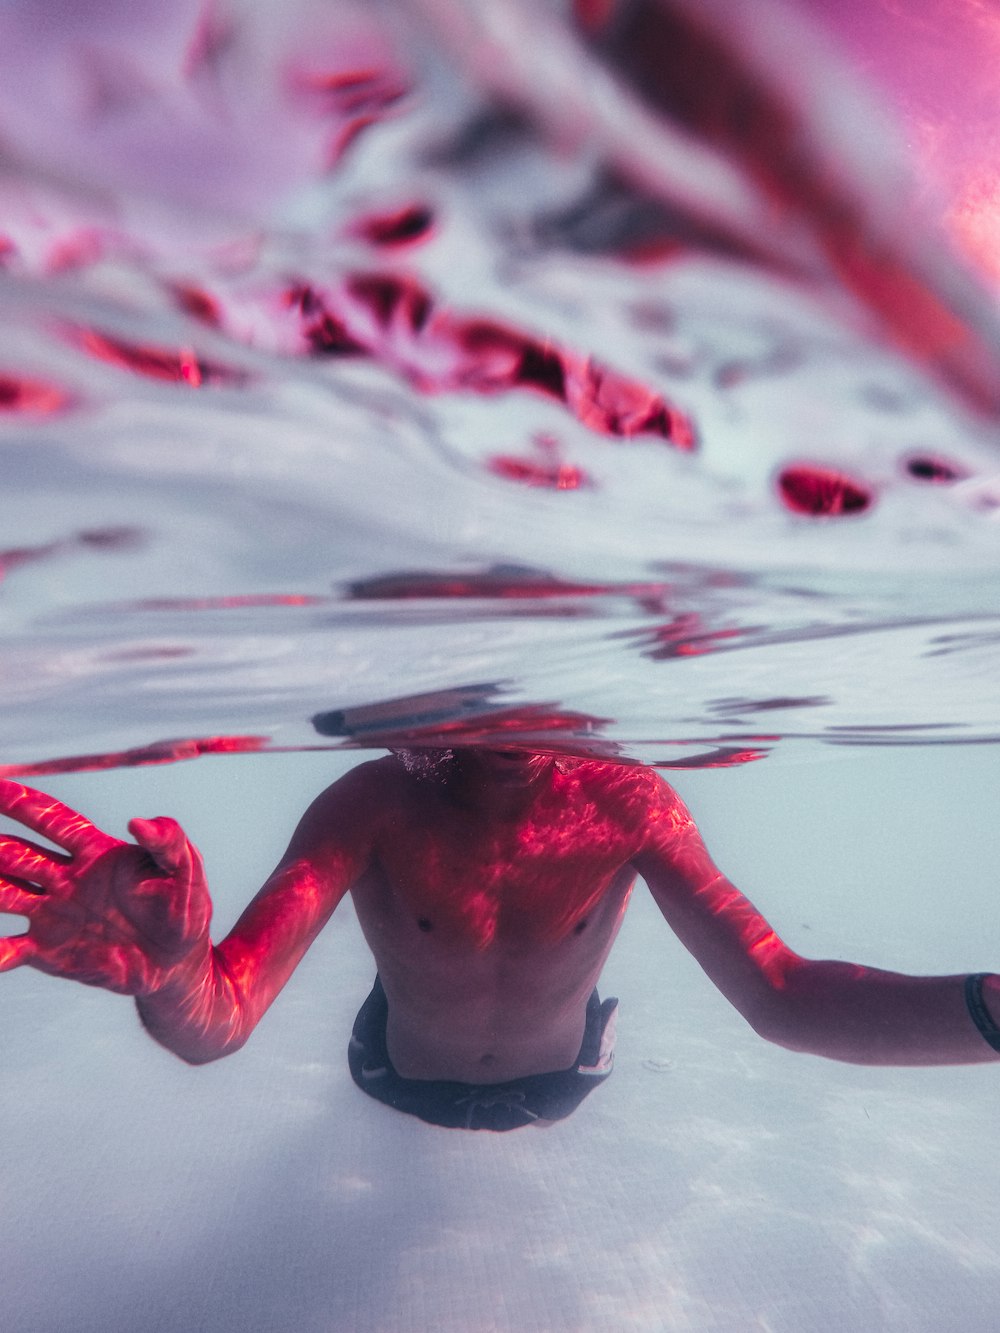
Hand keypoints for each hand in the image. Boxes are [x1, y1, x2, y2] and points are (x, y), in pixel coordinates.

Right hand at [0, 781, 210, 995]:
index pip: (50, 819)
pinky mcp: (48, 951)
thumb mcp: (186, 870)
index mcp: (94, 851)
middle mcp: (63, 878)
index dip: (20, 801)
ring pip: (1, 893)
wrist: (177, 964)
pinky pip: (8, 949)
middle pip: (13, 853)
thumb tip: (138, 822)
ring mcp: (51, 914)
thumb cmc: (182, 907)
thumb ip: (168, 841)